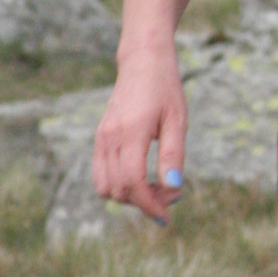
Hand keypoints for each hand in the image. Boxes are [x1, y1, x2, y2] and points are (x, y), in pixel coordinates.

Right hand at [92, 45, 187, 225]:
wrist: (142, 61)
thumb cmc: (165, 88)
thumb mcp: (178, 120)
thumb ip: (173, 155)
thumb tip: (174, 188)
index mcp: (132, 131)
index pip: (132, 181)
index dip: (148, 203)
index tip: (166, 215)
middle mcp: (110, 136)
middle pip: (118, 189)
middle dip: (143, 202)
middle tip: (171, 194)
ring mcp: (101, 137)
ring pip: (104, 186)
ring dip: (129, 196)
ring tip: (156, 187)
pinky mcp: (99, 138)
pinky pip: (101, 174)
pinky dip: (119, 185)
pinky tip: (143, 178)